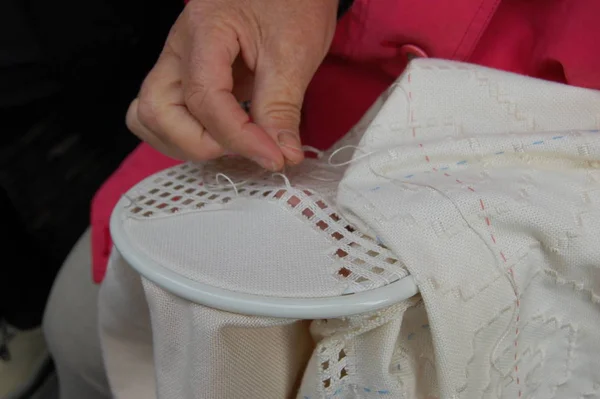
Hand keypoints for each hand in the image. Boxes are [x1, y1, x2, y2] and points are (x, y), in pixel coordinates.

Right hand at [126, 0, 338, 170]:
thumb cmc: (291, 2)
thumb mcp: (294, 52)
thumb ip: (282, 107)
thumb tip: (283, 154)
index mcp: (205, 31)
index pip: (205, 99)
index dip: (239, 137)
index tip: (274, 156)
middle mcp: (179, 48)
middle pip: (157, 111)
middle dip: (201, 143)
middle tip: (248, 147)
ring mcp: (177, 63)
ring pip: (151, 116)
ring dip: (188, 143)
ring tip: (234, 143)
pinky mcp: (185, 76)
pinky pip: (166, 113)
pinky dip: (187, 134)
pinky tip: (222, 135)